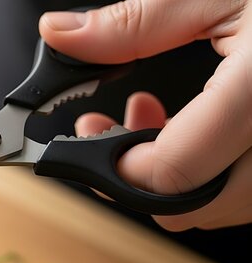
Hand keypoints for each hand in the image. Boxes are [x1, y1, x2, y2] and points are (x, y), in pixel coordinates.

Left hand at [39, 0, 251, 230]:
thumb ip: (137, 22)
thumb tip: (62, 33)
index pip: (170, 175)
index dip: (112, 166)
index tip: (84, 136)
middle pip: (187, 207)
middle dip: (132, 176)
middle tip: (104, 128)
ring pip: (217, 205)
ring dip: (168, 172)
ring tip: (146, 116)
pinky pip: (244, 190)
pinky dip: (205, 169)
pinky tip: (192, 123)